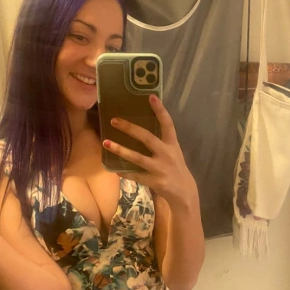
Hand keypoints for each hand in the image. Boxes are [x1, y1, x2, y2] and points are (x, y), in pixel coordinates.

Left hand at [103, 95, 198, 209]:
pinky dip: (124, 172)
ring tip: (106, 142)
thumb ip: (161, 141)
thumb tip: (140, 128)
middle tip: (114, 120)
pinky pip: (135, 175)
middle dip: (130, 128)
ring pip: (137, 157)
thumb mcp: (173, 152)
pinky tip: (114, 169)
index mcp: (172, 144)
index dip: (160, 110)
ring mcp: (160, 168)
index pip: (168, 124)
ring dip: (120, 150)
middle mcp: (167, 154)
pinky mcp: (154, 181)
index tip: (151, 97)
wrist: (184, 192)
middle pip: (147, 138)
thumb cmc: (175, 168)